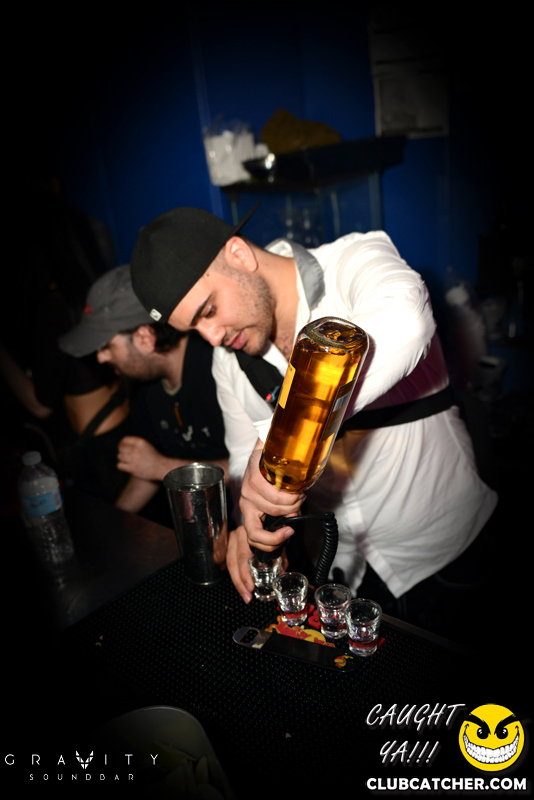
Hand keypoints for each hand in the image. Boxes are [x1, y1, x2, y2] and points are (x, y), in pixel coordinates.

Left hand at [117, 436, 170, 480]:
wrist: (161, 467)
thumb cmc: (154, 456)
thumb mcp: (147, 445)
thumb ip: (136, 442)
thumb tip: (121, 443)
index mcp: (140, 442)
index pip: (124, 439)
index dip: (121, 443)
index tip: (122, 446)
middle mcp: (136, 449)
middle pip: (120, 448)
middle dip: (122, 451)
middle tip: (125, 454)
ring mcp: (134, 459)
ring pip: (119, 456)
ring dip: (122, 458)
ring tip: (126, 460)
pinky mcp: (132, 468)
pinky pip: (119, 465)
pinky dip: (121, 465)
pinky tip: (126, 465)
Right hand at [226, 524, 287, 603]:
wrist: (258, 511)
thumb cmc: (267, 525)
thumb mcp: (274, 537)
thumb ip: (278, 552)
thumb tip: (282, 571)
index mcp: (248, 532)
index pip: (245, 554)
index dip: (247, 571)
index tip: (252, 585)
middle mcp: (237, 536)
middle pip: (235, 561)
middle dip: (241, 579)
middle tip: (249, 593)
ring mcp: (231, 540)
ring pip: (231, 562)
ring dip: (238, 581)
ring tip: (245, 595)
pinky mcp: (230, 545)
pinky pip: (231, 562)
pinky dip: (236, 575)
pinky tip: (242, 587)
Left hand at [239, 439, 303, 554]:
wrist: (274, 447)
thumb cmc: (278, 474)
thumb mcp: (278, 498)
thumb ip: (283, 513)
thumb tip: (291, 526)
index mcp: (250, 511)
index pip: (253, 538)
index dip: (271, 543)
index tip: (289, 533)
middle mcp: (245, 503)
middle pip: (258, 530)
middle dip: (285, 522)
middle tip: (297, 510)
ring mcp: (247, 492)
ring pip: (272, 510)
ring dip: (292, 505)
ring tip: (298, 495)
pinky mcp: (252, 478)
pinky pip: (272, 495)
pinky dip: (289, 496)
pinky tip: (295, 491)